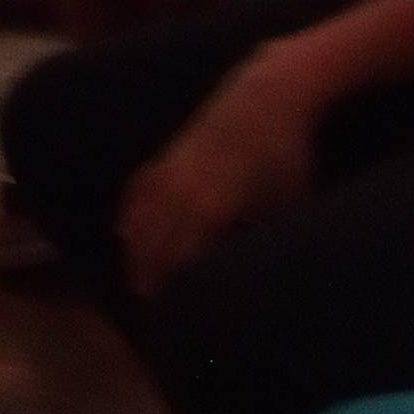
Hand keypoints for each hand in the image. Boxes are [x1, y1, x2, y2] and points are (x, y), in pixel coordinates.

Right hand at [118, 50, 327, 290]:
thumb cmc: (287, 154)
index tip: (177, 320)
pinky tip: (127, 231)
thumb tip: (259, 274)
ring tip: (139, 282)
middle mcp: (179, 195)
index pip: (181, 266)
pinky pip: (136, 192)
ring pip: (140, 222)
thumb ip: (263, 240)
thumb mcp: (285, 206)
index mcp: (208, 212)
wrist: (269, 93)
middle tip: (157, 313)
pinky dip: (130, 215)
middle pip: (154, 249)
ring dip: (137, 254)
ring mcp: (169, 172)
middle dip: (152, 282)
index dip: (177, 295)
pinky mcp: (167, 154)